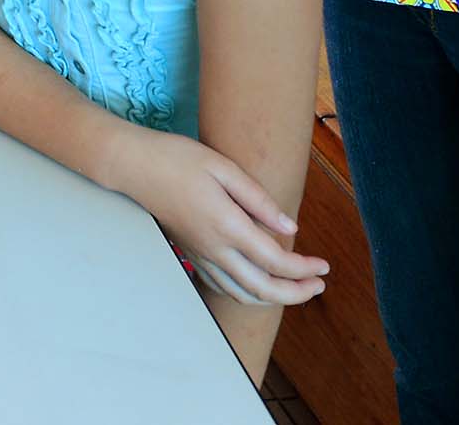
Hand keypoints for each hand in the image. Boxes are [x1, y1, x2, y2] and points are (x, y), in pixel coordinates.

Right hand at [111, 131, 326, 307]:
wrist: (133, 166)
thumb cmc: (177, 158)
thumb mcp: (223, 168)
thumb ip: (258, 200)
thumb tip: (290, 227)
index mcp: (227, 225)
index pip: (276, 261)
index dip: (305, 269)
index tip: (325, 265)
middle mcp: (214, 248)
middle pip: (263, 289)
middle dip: (296, 293)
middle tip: (319, 286)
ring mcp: (200, 255)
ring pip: (242, 294)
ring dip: (274, 299)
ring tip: (296, 289)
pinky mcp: (191, 254)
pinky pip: (223, 287)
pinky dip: (246, 294)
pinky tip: (257, 284)